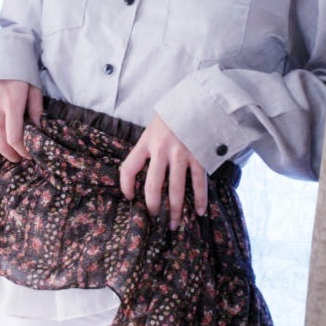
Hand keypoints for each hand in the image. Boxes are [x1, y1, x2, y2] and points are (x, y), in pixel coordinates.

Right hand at [0, 80, 42, 161]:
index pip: (14, 137)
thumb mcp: (33, 87)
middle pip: (0, 142)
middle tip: (22, 158)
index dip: (22, 150)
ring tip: (13, 153)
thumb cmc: (20, 72)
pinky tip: (2, 141)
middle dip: (12, 154)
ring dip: (2, 150)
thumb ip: (36, 109)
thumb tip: (38, 130)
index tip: (30, 154)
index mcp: (12, 102)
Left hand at [119, 115, 206, 229]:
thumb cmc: (174, 116)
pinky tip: (200, 211)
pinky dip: (200, 199)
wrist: (198, 101)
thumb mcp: (153, 128)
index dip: (125, 186)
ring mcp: (182, 154)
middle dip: (153, 206)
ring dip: (176, 210)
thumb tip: (141, 172)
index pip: (128, 168)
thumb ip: (148, 147)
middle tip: (154, 218)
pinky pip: (199, 183)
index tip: (129, 198)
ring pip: (176, 190)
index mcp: (147, 141)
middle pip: (152, 186)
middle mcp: (162, 150)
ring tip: (174, 224)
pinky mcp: (199, 156)